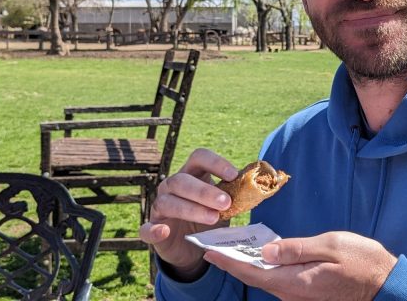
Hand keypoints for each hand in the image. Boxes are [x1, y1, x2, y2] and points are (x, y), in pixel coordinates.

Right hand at [139, 148, 237, 279]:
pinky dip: (153, 229)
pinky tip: (164, 231)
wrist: (191, 248)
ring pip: (168, 202)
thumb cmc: (208, 217)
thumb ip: (236, 196)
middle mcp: (171, 186)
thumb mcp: (223, 206)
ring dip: (191, 209)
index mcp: (191, 174)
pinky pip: (146, 228)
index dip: (215, 162)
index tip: (234, 175)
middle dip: (205, 191)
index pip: (199, 157)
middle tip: (226, 202)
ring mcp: (160, 207)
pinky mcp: (152, 229)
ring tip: (213, 218)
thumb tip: (260, 188)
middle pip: (182, 180)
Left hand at [205, 231, 397, 300]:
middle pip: (255, 276)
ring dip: (248, 263)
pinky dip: (265, 266)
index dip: (227, 262)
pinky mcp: (307, 291)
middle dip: (232, 261)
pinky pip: (278, 278)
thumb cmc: (363, 262)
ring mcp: (299, 294)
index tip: (207, 251)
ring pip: (266, 278)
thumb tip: (265, 249)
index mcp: (295, 281)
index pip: (252, 272)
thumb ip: (297, 248)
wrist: (386, 285)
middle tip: (214, 244)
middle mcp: (292, 292)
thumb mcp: (331, 246)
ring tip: (231, 246)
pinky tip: (261, 253)